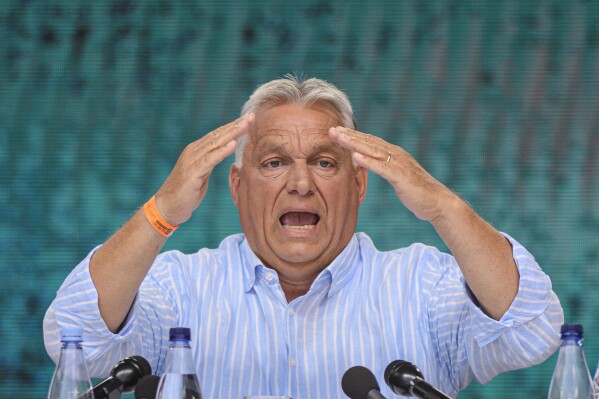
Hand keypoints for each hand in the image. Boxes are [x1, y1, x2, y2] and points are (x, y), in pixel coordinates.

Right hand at [154, 113, 254, 224]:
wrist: (167, 207)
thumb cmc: (186, 193)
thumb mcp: (201, 174)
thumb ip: (210, 162)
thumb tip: (223, 154)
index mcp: (196, 151)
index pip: (217, 135)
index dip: (233, 126)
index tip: (248, 119)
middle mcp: (193, 151)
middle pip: (218, 135)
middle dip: (236, 125)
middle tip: (251, 116)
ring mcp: (191, 161)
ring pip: (215, 143)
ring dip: (232, 133)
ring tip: (245, 125)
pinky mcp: (192, 173)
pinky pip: (209, 160)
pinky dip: (221, 151)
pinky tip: (232, 144)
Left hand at [329, 126, 456, 222]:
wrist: (437, 202)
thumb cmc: (416, 192)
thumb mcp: (396, 176)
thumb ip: (382, 167)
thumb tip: (364, 162)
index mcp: (393, 154)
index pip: (369, 142)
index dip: (352, 136)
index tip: (336, 131)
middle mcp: (396, 155)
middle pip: (369, 142)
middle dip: (349, 136)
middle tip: (331, 129)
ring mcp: (399, 165)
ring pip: (373, 151)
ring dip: (355, 144)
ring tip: (339, 138)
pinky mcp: (402, 177)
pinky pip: (383, 168)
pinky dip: (369, 162)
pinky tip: (356, 157)